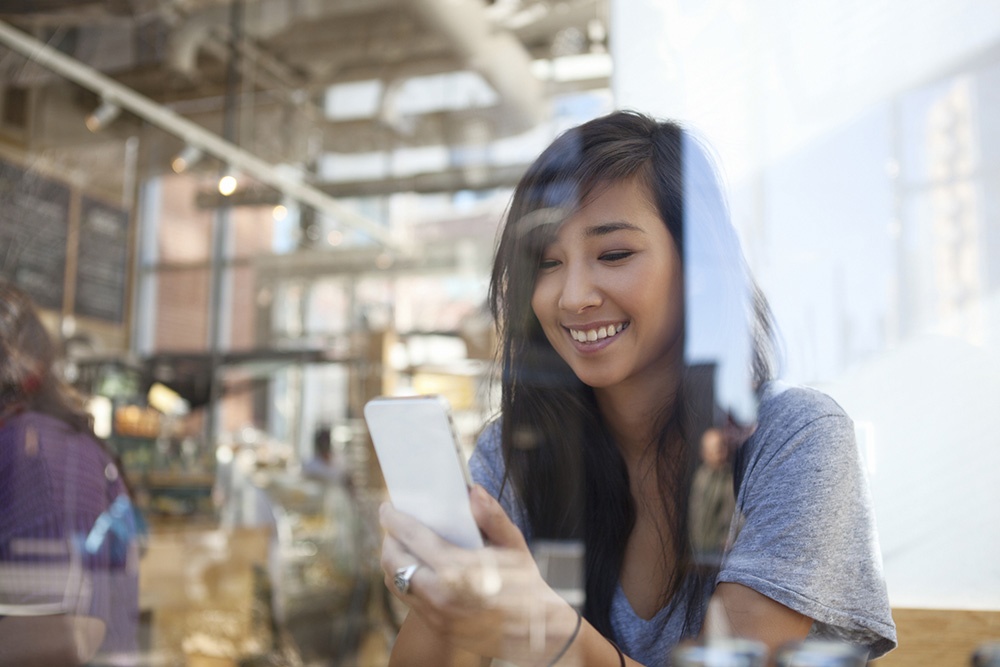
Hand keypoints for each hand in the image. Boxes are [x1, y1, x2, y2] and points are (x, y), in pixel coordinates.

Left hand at [380, 485, 578, 665]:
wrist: (536, 631)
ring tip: (402, 545)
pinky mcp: (437, 627)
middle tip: (393, 525)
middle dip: (389, 538)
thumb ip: (492, 516)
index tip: (387, 507)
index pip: (411, 537)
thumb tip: (473, 492)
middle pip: (393, 560)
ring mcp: (436, 614)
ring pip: (395, 582)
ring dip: (393, 560)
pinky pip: (407, 599)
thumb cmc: (525, 584)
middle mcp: (440, 593)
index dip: (394, 519)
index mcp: (457, 568)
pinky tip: (416, 568)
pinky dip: (405, 579)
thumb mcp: (513, 545)